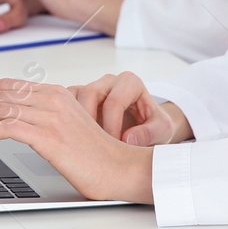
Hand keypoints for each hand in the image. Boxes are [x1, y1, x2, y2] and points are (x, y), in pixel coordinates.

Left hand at [0, 78, 153, 202]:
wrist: (120, 169)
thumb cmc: (95, 154)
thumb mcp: (68, 125)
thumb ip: (45, 115)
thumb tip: (13, 120)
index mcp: (56, 93)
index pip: (7, 85)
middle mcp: (52, 99)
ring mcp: (51, 116)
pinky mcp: (50, 137)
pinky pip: (7, 126)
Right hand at [69, 72, 191, 145]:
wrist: (147, 127)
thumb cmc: (153, 124)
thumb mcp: (162, 130)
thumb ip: (149, 133)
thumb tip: (129, 139)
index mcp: (130, 83)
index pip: (114, 101)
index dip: (112, 127)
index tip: (114, 146)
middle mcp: (109, 82)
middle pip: (89, 94)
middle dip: (90, 124)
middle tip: (96, 146)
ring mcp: (93, 88)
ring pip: (73, 96)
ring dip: (74, 121)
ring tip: (84, 144)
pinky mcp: (80, 99)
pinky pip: (65, 103)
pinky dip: (67, 121)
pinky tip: (75, 139)